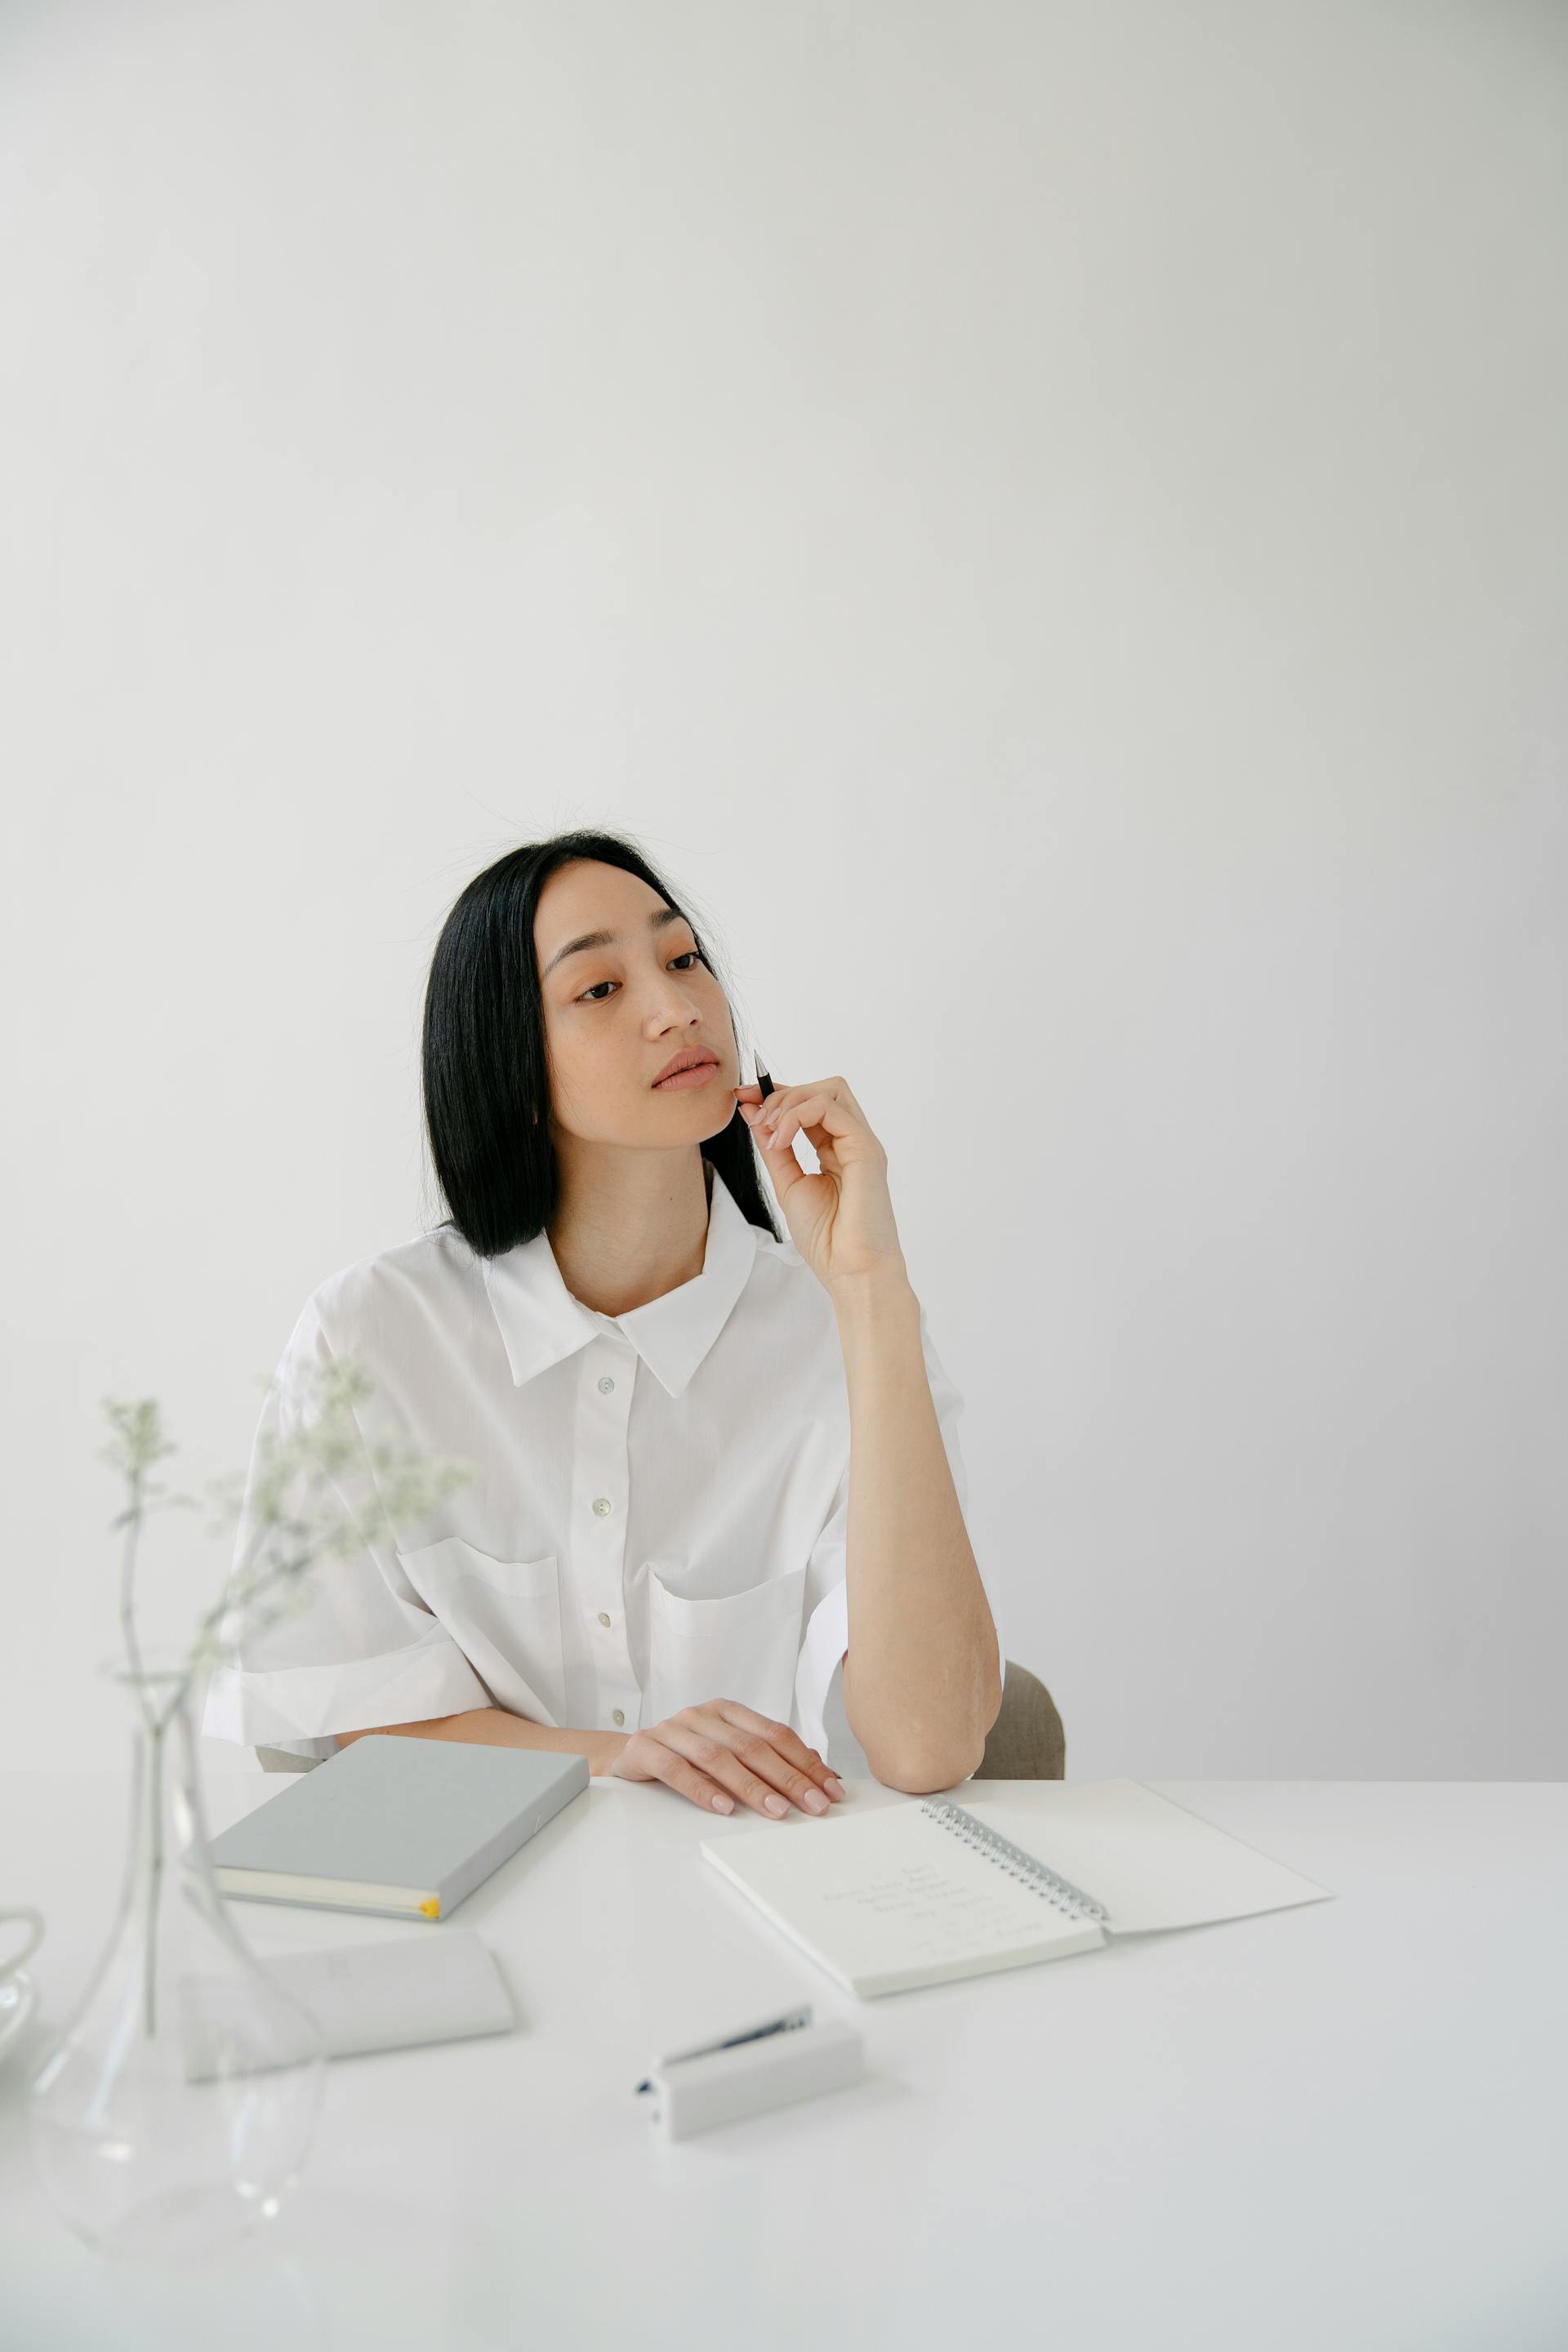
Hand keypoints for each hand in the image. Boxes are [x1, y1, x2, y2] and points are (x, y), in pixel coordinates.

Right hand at [605, 1699, 847, 1817]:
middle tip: (813, 1805)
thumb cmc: (686, 1757)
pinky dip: (702, 1789)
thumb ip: (768, 1760)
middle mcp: (703, 1715)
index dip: (806, 1762)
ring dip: (751, 1787)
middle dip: (788, 1778)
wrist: (628, 1755)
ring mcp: (673, 1729)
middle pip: (752, 1746)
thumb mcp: (728, 1754)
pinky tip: (723, 1808)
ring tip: (776, 1811)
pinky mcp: (646, 1748)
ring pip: (718, 1757)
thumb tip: (821, 1776)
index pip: (775, 1734)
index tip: (831, 1789)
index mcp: (728, 1711)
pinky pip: (677, 1769)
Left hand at [734, 1075, 907, 1295]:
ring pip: (830, 1090)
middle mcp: (852, 1141)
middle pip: (823, 1088)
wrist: (850, 1270)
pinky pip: (831, 1109)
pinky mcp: (866, 1149)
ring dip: (790, 1102)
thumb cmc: (827, 1238)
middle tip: (754, 1114)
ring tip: (768, 1130)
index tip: (742, 1097)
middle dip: (783, 1094)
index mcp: (836, 1149)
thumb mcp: (787, 1183)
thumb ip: (773, 1147)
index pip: (810, 1104)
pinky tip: (779, 1139)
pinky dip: (798, 1116)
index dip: (776, 1094)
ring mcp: (862, 1143)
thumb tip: (751, 1111)